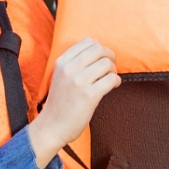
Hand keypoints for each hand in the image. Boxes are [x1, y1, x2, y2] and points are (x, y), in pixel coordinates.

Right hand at [27, 38, 119, 168]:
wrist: (52, 127)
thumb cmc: (60, 102)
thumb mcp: (60, 76)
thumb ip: (74, 62)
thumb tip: (100, 49)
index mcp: (62, 62)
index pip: (88, 41)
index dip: (100, 48)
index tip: (102, 59)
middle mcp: (69, 69)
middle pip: (100, 49)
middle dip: (110, 57)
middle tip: (110, 68)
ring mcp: (78, 82)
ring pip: (107, 63)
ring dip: (113, 71)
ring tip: (110, 79)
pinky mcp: (89, 96)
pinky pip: (111, 79)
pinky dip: (116, 81)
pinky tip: (113, 87)